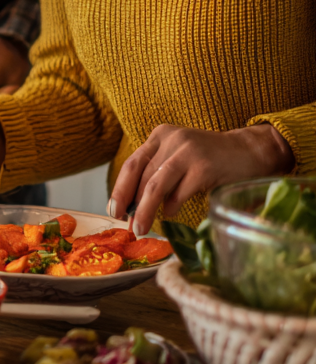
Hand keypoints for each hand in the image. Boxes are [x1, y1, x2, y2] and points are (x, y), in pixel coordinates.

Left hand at [110, 123, 294, 234]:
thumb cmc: (211, 159)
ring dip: (145, 210)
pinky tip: (171, 214)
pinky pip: (179, 193)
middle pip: (140, 175)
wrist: (250, 151)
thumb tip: (133, 205)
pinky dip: (171, 207)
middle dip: (128, 202)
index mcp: (160, 136)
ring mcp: (187, 152)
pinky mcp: (203, 167)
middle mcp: (170, 139)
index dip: (119, 188)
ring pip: (155, 186)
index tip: (113, 209)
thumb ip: (158, 174)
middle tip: (125, 223)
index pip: (132, 164)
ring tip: (141, 228)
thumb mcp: (179, 158)